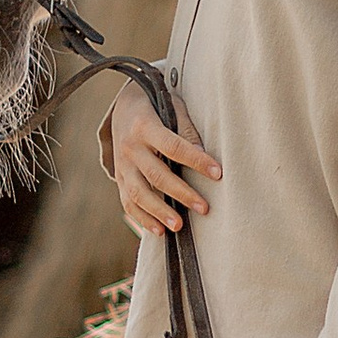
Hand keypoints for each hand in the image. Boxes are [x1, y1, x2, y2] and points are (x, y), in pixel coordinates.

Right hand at [100, 84, 220, 238]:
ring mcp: (122, 164)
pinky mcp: (119, 178)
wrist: (122, 106)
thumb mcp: (171, 106)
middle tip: (204, 208)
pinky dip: (142, 218)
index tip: (218, 173)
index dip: (196, 160)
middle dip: (181, 193)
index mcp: (145, 126)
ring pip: (138, 193)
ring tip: (179, 226)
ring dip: (159, 212)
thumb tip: (204, 154)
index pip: (174, 146)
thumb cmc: (155, 106)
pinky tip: (159, 231)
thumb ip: (186, 129)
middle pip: (156, 175)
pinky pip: (128, 202)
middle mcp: (130, 147)